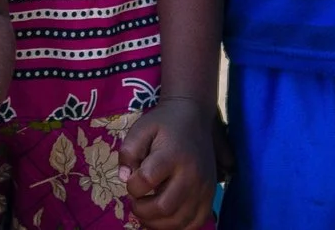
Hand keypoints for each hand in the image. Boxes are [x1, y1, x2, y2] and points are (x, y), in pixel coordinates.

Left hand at [118, 98, 215, 228]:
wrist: (194, 116)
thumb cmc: (164, 124)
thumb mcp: (140, 129)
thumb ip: (127, 152)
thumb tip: (124, 178)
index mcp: (172, 155)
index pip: (146, 180)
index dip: (132, 186)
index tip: (130, 181)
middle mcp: (191, 174)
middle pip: (164, 207)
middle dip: (142, 211)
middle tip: (136, 202)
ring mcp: (204, 187)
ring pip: (179, 221)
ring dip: (157, 224)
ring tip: (147, 212)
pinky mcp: (210, 196)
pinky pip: (196, 223)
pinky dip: (178, 227)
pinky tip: (165, 219)